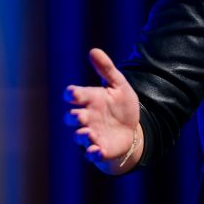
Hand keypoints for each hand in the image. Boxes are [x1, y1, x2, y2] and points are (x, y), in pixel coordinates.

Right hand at [63, 48, 142, 173]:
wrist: (132, 128)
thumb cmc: (121, 105)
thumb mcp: (118, 84)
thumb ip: (106, 69)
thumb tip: (93, 50)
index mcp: (89, 99)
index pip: (74, 96)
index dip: (71, 95)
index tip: (71, 93)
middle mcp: (86, 117)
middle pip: (71, 118)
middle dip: (72, 117)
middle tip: (78, 115)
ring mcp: (91, 134)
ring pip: (79, 136)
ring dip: (81, 135)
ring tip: (87, 133)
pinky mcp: (99, 149)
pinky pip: (91, 153)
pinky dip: (92, 153)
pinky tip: (97, 150)